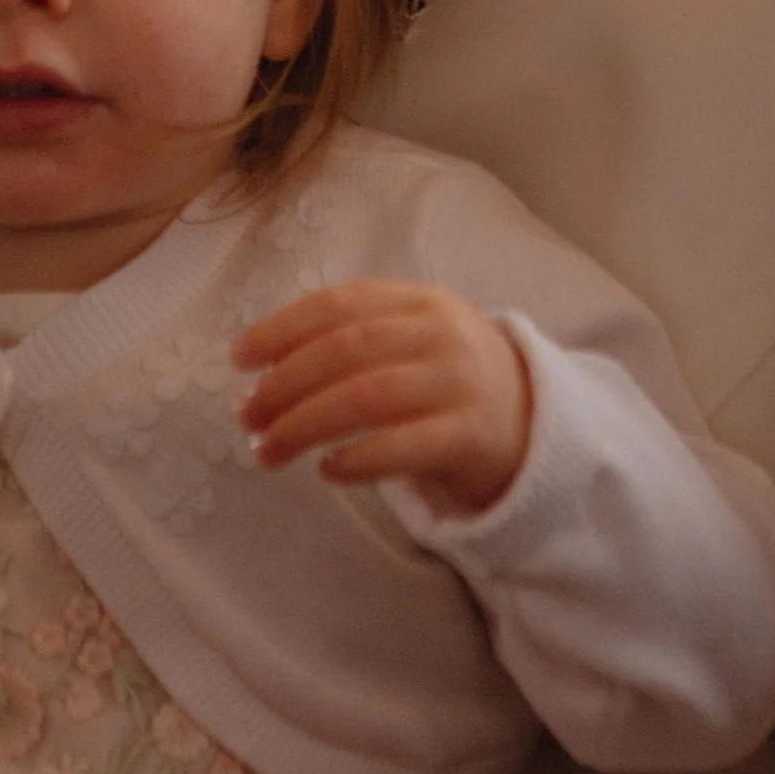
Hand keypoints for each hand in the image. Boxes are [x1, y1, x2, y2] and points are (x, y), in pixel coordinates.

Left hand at [235, 281, 533, 516]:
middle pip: (347, 351)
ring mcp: (460, 383)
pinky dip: (357, 459)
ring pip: (368, 397)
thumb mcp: (413, 340)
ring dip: (305, 425)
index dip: (283, 329)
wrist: (535, 422)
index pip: (340, 304)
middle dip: (285, 384)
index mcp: (419, 301)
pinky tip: (327, 471)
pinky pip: (404, 447)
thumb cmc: (448, 382)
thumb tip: (260, 374)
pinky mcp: (472, 436)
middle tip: (247, 417)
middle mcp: (441, 334)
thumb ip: (352, 341)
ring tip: (268, 451)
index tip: (239, 359)